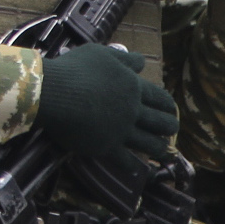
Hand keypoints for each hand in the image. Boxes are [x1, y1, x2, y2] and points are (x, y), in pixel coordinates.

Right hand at [37, 45, 177, 171]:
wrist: (53, 93)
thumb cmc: (74, 69)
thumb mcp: (101, 53)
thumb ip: (123, 58)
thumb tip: (141, 62)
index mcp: (133, 87)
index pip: (160, 98)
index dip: (168, 104)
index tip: (171, 109)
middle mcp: (132, 111)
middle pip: (161, 122)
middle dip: (170, 126)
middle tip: (172, 130)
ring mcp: (121, 131)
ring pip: (150, 144)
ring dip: (159, 148)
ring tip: (161, 151)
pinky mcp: (106, 147)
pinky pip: (125, 160)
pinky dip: (134, 166)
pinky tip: (138, 169)